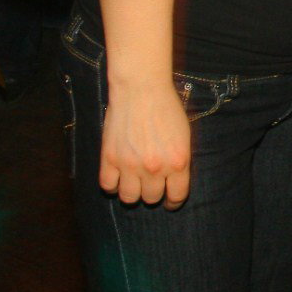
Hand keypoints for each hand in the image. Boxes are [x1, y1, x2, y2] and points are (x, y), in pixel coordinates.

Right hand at [100, 82, 191, 208]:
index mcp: (178, 162)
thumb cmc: (167, 109)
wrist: (142, 90)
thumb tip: (174, 179)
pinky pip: (107, 186)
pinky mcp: (109, 158)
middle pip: (151, 198)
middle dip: (153, 194)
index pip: (176, 196)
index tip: (170, 201)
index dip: (173, 201)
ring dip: (132, 193)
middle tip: (150, 185)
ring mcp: (130, 165)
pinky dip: (112, 185)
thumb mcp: (184, 136)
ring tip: (133, 183)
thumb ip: (179, 160)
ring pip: (128, 198)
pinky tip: (117, 177)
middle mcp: (154, 168)